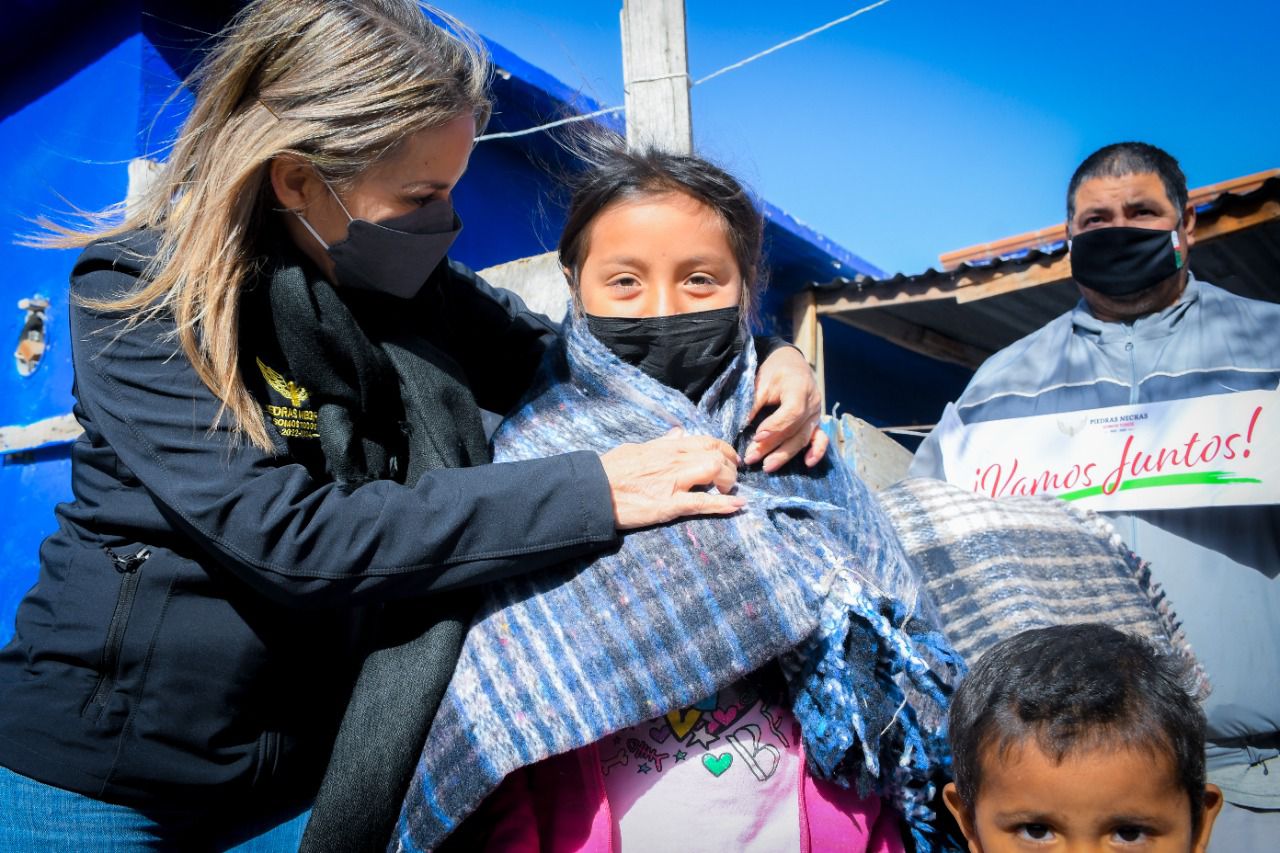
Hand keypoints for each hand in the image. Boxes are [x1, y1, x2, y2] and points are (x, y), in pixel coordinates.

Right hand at [600, 430, 745, 529]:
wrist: (592, 491)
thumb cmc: (609, 470)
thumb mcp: (636, 449)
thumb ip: (660, 443)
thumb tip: (678, 434)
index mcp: (666, 447)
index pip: (706, 441)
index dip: (724, 449)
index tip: (730, 457)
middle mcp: (674, 461)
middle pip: (716, 455)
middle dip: (730, 466)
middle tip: (731, 478)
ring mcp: (673, 482)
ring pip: (715, 472)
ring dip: (728, 482)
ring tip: (728, 491)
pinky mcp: (669, 505)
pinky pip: (702, 503)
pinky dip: (723, 505)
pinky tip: (737, 506)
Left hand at [747, 345, 827, 471]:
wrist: (790, 362)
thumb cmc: (773, 371)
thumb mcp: (761, 381)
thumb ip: (753, 403)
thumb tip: (741, 427)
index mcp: (799, 387)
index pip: (792, 412)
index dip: (775, 426)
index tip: (756, 437)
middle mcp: (812, 403)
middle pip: (795, 429)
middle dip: (772, 446)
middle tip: (751, 458)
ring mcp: (816, 414)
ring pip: (803, 438)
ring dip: (785, 454)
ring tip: (767, 466)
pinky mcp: (816, 422)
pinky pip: (821, 439)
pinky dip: (816, 451)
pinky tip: (807, 463)